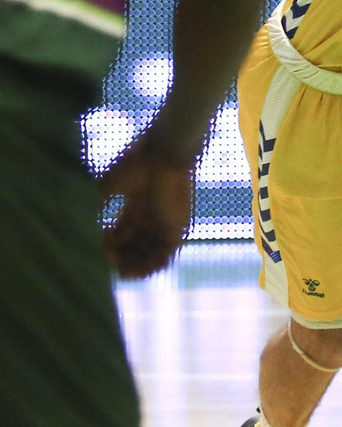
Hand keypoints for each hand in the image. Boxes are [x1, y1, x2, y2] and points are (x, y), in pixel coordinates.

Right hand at [100, 134, 196, 278]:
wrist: (163, 154)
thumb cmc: (136, 164)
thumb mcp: (110, 186)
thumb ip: (98, 203)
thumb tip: (79, 218)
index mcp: (137, 205)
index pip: (122, 232)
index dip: (108, 243)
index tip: (97, 247)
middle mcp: (151, 217)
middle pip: (134, 245)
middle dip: (120, 256)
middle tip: (107, 264)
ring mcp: (165, 224)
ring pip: (149, 253)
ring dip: (135, 264)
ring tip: (120, 273)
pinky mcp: (177, 229)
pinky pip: (166, 254)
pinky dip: (151, 265)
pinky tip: (135, 272)